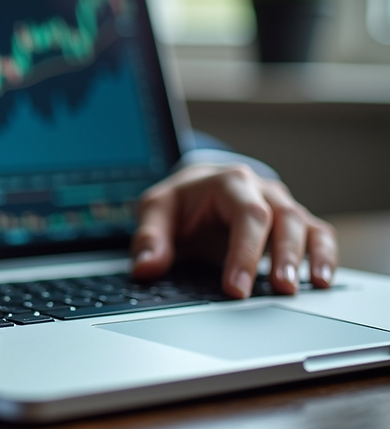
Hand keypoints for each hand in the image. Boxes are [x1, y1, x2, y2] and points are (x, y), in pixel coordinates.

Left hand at [130, 163, 336, 297]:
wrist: (196, 188)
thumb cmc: (180, 201)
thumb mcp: (155, 210)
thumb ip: (149, 238)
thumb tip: (145, 268)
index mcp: (229, 181)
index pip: (246, 215)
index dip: (244, 252)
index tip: (235, 288)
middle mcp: (261, 190)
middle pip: (283, 218)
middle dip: (283, 255)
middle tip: (280, 290)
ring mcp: (280, 206)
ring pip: (304, 225)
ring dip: (307, 257)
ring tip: (303, 288)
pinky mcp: (292, 224)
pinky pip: (318, 234)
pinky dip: (324, 255)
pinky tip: (323, 280)